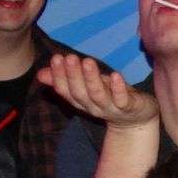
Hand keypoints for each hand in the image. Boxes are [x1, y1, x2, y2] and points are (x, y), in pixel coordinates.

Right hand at [36, 54, 156, 130]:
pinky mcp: (129, 107)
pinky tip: (116, 75)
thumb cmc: (110, 97)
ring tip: (88, 61)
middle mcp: (93, 107)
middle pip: (79, 93)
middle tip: (70, 57)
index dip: (60, 76)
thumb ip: (66, 79)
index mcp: (82, 102)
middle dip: (73, 75)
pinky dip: (118, 88)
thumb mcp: (88, 86)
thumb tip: (40, 74)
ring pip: (98, 96)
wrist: (136, 119)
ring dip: (92, 79)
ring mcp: (112, 109)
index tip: (56, 58)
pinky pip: (122, 100)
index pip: (66, 91)